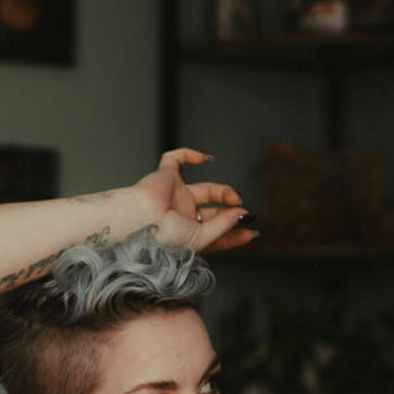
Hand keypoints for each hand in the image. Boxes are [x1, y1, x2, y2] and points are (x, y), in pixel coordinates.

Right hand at [135, 147, 258, 254]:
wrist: (141, 223)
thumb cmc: (163, 238)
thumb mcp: (202, 239)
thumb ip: (223, 226)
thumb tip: (241, 215)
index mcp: (187, 236)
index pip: (215, 233)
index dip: (234, 233)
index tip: (253, 233)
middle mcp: (181, 216)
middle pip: (214, 212)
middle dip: (232, 213)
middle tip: (247, 213)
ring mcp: (174, 196)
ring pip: (205, 189)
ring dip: (224, 191)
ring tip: (234, 198)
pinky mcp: (164, 177)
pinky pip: (175, 159)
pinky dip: (190, 154)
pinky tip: (205, 158)